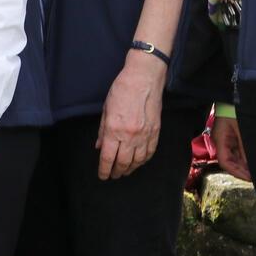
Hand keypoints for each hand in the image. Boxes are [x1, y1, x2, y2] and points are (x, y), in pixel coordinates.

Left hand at [95, 54, 165, 179]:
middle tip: (112, 175)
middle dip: (116, 172)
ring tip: (124, 172)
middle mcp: (131, 135)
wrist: (144, 80)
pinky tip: (138, 163)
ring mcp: (145, 135)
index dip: (104, 169)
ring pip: (138, 161)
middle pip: (123, 162)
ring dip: (130, 169)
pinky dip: (143, 161)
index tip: (102, 175)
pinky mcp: (156, 133)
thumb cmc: (122, 90)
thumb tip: (100, 147)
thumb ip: (103, 131)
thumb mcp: (106, 109)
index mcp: (115, 129)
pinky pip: (149, 153)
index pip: (108, 157)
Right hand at [211, 113, 249, 180]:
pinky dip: (244, 158)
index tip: (249, 179)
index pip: (225, 162)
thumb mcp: (242, 129)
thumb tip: (250, 164)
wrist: (233, 96)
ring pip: (233, 157)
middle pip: (229, 161)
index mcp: (220, 140)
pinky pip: (236, 151)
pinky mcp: (230, 136)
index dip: (236, 172)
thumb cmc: (235, 110)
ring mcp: (225, 139)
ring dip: (244, 165)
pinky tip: (253, 162)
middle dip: (242, 170)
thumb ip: (245, 147)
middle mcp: (220, 141)